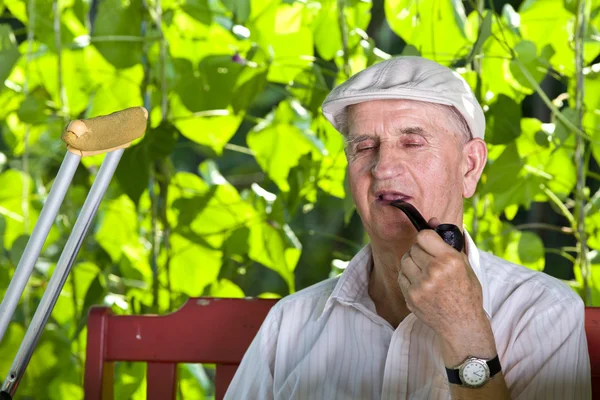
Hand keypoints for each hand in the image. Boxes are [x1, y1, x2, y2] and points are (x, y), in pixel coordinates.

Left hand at [397, 218, 486, 339]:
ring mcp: (421, 285)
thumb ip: (447, 242)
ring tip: (424, 270)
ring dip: (412, 262)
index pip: (424, 236)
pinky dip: (408, 276)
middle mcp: (434, 271)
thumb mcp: (465, 264)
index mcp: (450, 261)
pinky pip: (401, 276)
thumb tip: (432, 220)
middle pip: (413, 248)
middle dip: (420, 251)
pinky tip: (419, 281)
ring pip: (404, 261)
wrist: (462, 325)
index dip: (426, 239)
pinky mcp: (411, 297)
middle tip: (428, 260)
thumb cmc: (466, 293)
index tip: (429, 243)